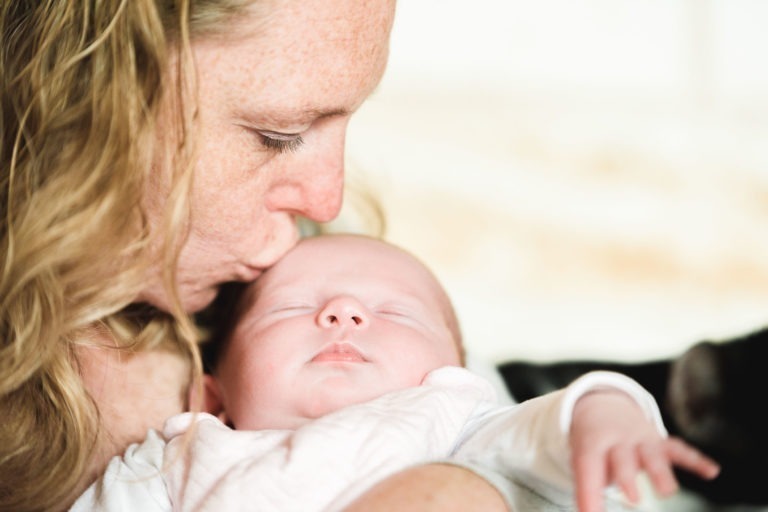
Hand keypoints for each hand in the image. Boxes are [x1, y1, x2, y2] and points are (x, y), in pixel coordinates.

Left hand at [569, 390, 719, 511]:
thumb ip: (586, 490)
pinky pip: (679, 450)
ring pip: (652, 454)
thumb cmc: (593, 444)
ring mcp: (641, 440)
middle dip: (627, 476)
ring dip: (660, 472)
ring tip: (667, 492)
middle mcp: (618, 441)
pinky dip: (695, 460)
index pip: (588, 467)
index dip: (589, 492)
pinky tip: (711, 471)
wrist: (602, 407)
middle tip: (632, 499)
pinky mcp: (661, 443)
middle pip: (622, 458)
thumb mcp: (582, 460)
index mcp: (592, 445)